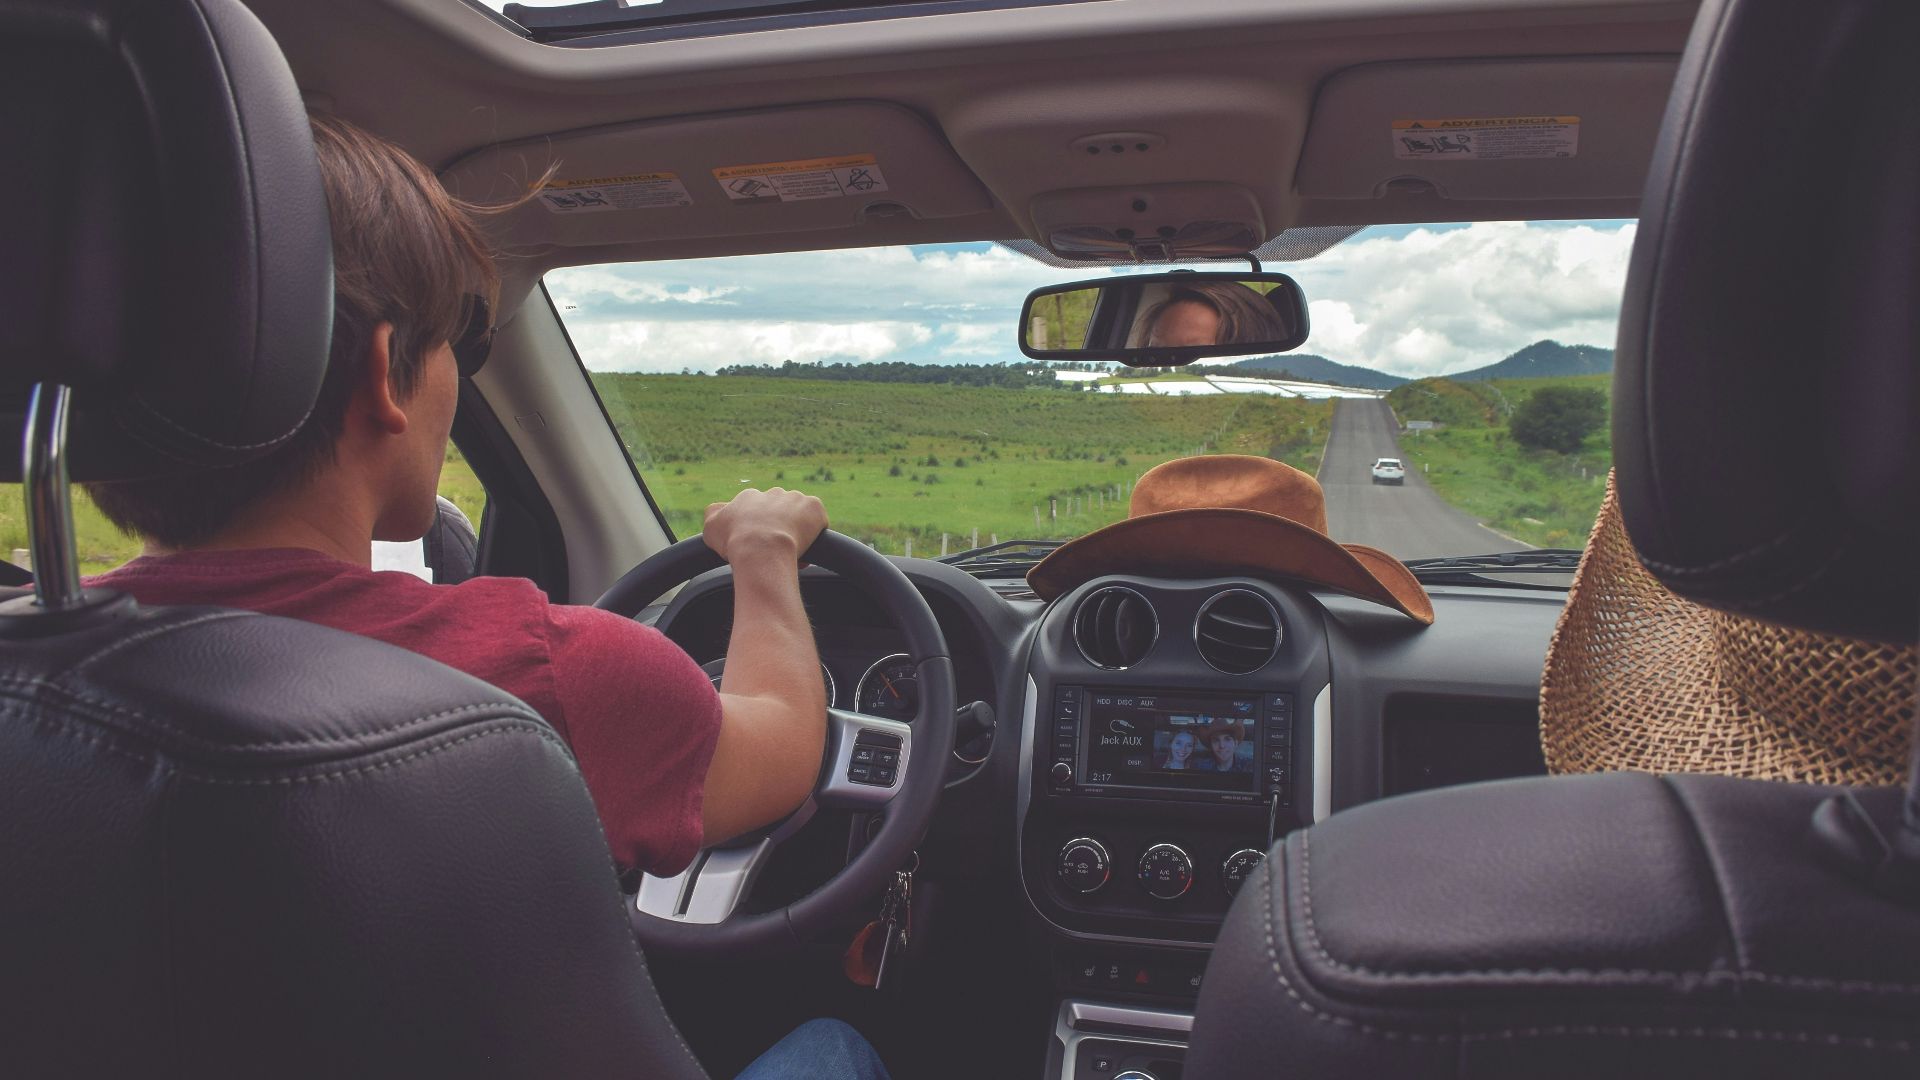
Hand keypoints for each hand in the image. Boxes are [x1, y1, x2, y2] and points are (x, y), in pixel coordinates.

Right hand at [703, 487, 827, 563]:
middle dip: (778, 530)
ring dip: (797, 532)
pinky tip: (807, 549)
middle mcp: (772, 493)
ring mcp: (795, 498)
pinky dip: (815, 534)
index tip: (759, 548)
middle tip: (776, 551)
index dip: (758, 532)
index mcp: (749, 497)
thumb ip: (713, 515)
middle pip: (778, 512)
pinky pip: (818, 520)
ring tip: (792, 554)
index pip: (755, 512)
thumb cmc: (735, 542)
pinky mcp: (814, 507)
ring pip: (799, 516)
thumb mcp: (711, 528)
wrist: (761, 549)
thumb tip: (718, 510)